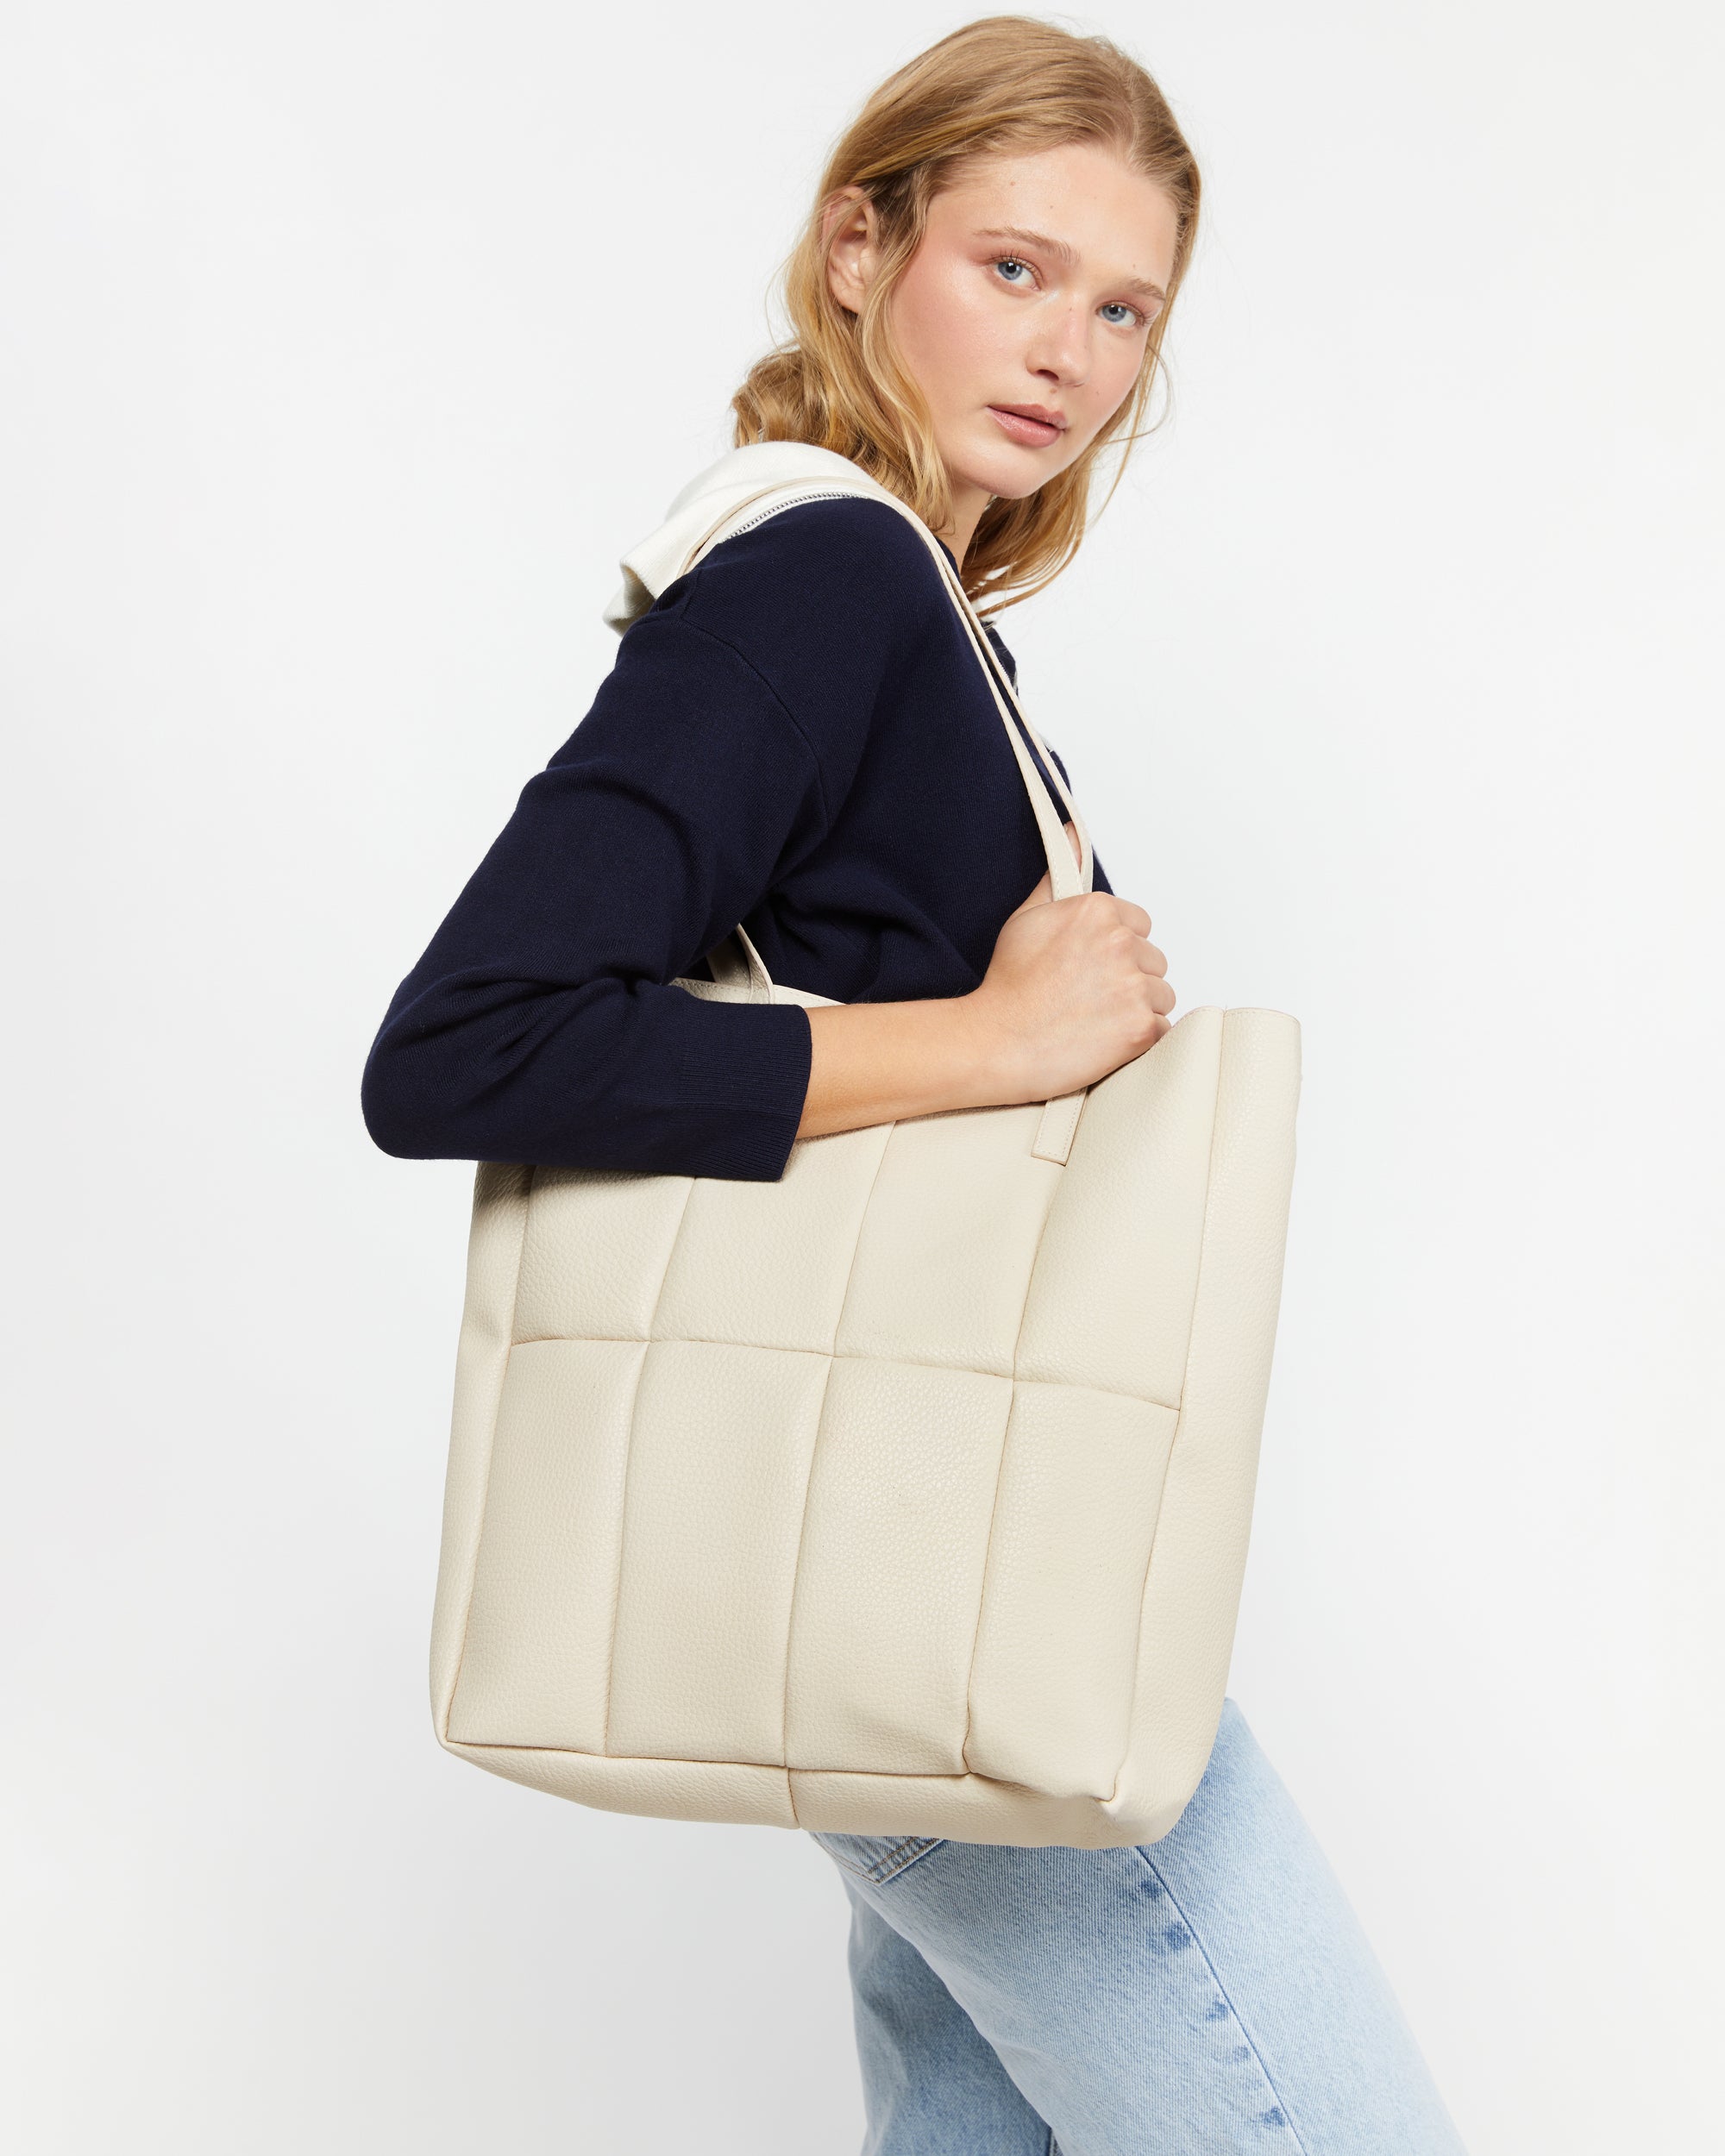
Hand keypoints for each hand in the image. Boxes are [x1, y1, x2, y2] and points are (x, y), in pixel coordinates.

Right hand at [967, 822, 1174, 1100]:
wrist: (997, 1043)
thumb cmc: (1008, 984)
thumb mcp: (1028, 916)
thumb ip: (1061, 872)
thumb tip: (1073, 832)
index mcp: (1098, 911)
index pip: (1140, 926)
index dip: (1115, 950)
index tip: (1090, 967)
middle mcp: (1121, 944)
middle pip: (1153, 962)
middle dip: (1129, 979)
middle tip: (1089, 998)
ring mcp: (1134, 987)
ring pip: (1161, 995)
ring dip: (1136, 1010)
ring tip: (1095, 1021)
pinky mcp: (1141, 1028)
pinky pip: (1162, 1029)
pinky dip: (1139, 1039)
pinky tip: (1104, 1040)